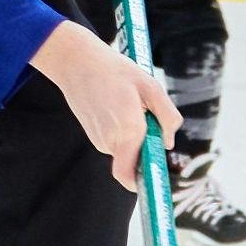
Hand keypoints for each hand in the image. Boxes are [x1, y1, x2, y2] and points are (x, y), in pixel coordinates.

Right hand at [33, 19, 183, 189]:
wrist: (77, 62)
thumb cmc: (115, 71)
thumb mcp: (151, 86)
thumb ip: (167, 117)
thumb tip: (167, 142)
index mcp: (128, 130)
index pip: (130, 175)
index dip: (143, 182)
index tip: (155, 179)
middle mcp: (111, 140)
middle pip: (135, 160)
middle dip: (146, 146)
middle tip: (147, 115)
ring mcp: (99, 139)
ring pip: (126, 149)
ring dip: (134, 135)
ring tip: (129, 104)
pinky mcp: (93, 134)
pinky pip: (116, 140)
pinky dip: (123, 129)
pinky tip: (118, 104)